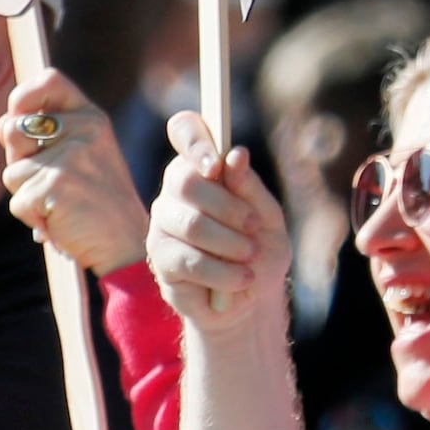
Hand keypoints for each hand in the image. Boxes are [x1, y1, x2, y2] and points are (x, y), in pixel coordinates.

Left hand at [0, 72, 147, 275]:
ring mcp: (70, 158)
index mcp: (92, 118)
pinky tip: (60, 221)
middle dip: (18, 160)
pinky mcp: (56, 186)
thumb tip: (4, 126)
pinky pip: (18, 202)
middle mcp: (84, 131)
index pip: (50, 80)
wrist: (127, 244)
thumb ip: (45, 136)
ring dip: (27, 196)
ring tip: (60, 204)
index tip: (20, 115)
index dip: (24, 95)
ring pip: (12, 173)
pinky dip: (32, 218)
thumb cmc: (97, 203)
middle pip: (13, 130)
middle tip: (51, 181)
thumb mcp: (83, 156)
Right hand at [147, 111, 286, 338]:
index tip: (215, 165)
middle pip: (184, 180)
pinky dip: (222, 271)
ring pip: (190, 224)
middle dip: (227, 206)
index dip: (194, 139)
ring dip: (230, 243)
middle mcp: (176, 190)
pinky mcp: (160, 259)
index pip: (184, 130)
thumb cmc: (259, 249)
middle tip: (253, 226)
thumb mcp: (268, 218)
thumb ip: (250, 188)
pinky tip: (241, 279)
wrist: (251, 298)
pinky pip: (188, 260)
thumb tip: (236, 155)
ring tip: (251, 258)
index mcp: (203, 166)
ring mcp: (162, 224)